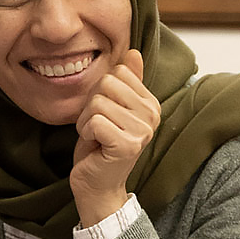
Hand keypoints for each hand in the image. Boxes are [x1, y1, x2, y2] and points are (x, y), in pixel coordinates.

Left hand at [71, 49, 160, 225]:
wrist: (99, 186)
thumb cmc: (102, 147)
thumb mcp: (113, 109)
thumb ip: (126, 82)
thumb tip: (133, 52)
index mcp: (151, 103)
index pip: (118, 72)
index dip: (101, 91)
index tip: (106, 115)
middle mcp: (152, 116)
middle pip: (107, 83)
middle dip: (91, 106)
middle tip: (98, 128)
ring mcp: (142, 131)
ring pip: (98, 102)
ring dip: (86, 121)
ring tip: (97, 138)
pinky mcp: (127, 145)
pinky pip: (95, 121)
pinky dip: (86, 133)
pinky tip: (95, 146)